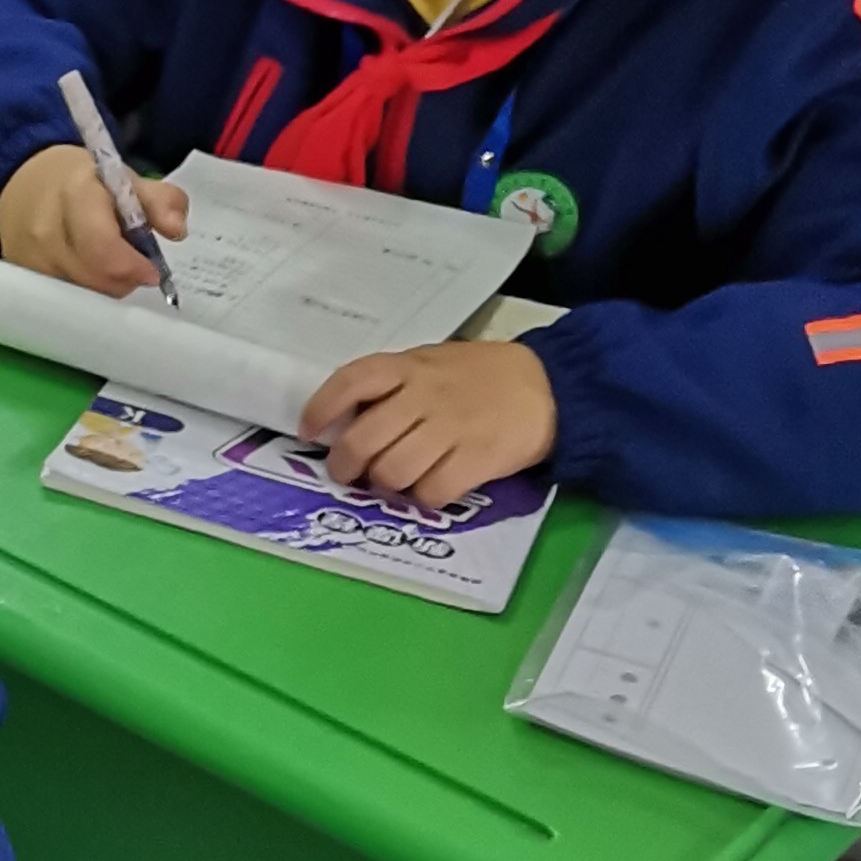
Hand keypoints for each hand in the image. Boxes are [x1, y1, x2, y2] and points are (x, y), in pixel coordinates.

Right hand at [0, 137, 186, 292]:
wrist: (24, 179)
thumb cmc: (83, 179)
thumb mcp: (125, 178)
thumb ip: (160, 200)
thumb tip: (177, 231)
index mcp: (75, 195)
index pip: (104, 249)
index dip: (134, 267)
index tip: (152, 270)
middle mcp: (46, 230)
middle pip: (95, 279)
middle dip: (124, 279)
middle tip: (134, 266)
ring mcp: (29, 257)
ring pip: (80, 294)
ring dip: (104, 287)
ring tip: (108, 263)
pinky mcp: (21, 275)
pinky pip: (61, 297)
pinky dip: (83, 290)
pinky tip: (87, 271)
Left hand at [301, 338, 557, 506]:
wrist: (550, 386)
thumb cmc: (481, 377)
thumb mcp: (433, 363)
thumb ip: (394, 385)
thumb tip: (346, 422)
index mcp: (409, 366)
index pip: (351, 381)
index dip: (322, 408)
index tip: (310, 432)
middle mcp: (424, 395)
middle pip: (363, 441)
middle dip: (347, 466)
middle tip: (350, 474)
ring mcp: (451, 427)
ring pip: (392, 472)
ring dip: (387, 485)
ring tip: (397, 481)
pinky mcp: (477, 457)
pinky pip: (431, 491)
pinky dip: (425, 498)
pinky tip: (432, 489)